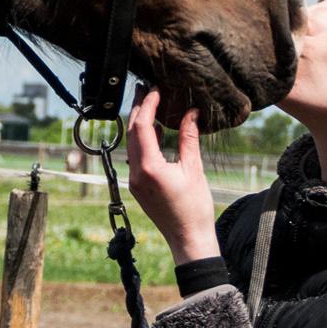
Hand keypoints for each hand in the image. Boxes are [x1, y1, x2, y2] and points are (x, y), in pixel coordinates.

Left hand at [126, 86, 218, 263]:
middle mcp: (137, 174)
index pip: (142, 127)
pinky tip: (153, 130)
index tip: (155, 89)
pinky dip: (143, 140)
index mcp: (150, 168)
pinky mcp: (138, 186)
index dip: (147, 104)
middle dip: (138, 109)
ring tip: (150, 104)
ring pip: (132, 144)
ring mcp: (135, 181)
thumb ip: (189, 139)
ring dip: (139, 123)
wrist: (188, 239)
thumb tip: (191, 113)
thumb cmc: (194, 208)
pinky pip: (136, 156)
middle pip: (132, 133)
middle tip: (146, 88)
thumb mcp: (194, 169)